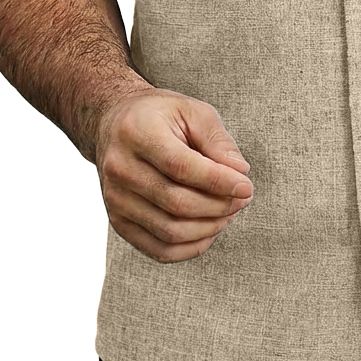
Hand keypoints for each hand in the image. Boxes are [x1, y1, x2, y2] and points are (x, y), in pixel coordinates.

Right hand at [93, 87, 253, 262]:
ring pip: (169, 230)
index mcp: (137, 133)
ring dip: (209, 227)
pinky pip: (159, 250)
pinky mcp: (118, 222)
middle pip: (176, 203)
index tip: (246, 186)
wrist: (115, 124)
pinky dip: (191, 247)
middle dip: (219, 206)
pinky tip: (210, 229)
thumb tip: (240, 172)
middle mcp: (120, 168)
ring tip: (230, 211)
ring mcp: (115, 199)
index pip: (181, 167)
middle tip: (243, 198)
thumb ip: (217, 140)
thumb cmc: (159, 115)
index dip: (218, 181)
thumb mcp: (192, 111)